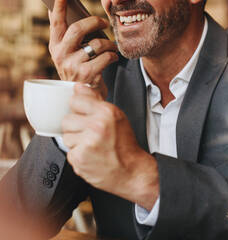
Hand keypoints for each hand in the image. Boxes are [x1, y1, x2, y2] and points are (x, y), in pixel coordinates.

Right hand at [48, 0, 117, 95]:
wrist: (85, 96)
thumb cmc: (81, 69)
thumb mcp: (72, 53)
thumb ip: (73, 36)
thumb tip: (76, 11)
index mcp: (55, 46)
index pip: (56, 22)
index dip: (59, 6)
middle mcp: (60, 55)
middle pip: (78, 29)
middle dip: (95, 22)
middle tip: (104, 22)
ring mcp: (71, 65)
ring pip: (96, 43)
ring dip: (109, 43)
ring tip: (112, 47)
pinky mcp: (86, 74)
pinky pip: (105, 57)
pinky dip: (113, 56)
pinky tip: (114, 58)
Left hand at [61, 84, 158, 209]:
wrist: (131, 171)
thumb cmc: (125, 144)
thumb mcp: (116, 116)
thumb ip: (95, 101)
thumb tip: (78, 86)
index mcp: (106, 112)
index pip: (75, 100)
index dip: (79, 109)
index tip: (86, 116)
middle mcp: (97, 125)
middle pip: (67, 119)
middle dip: (76, 128)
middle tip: (91, 135)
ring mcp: (87, 142)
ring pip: (66, 136)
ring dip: (76, 142)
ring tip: (92, 146)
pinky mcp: (80, 158)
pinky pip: (68, 151)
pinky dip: (78, 155)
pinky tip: (91, 156)